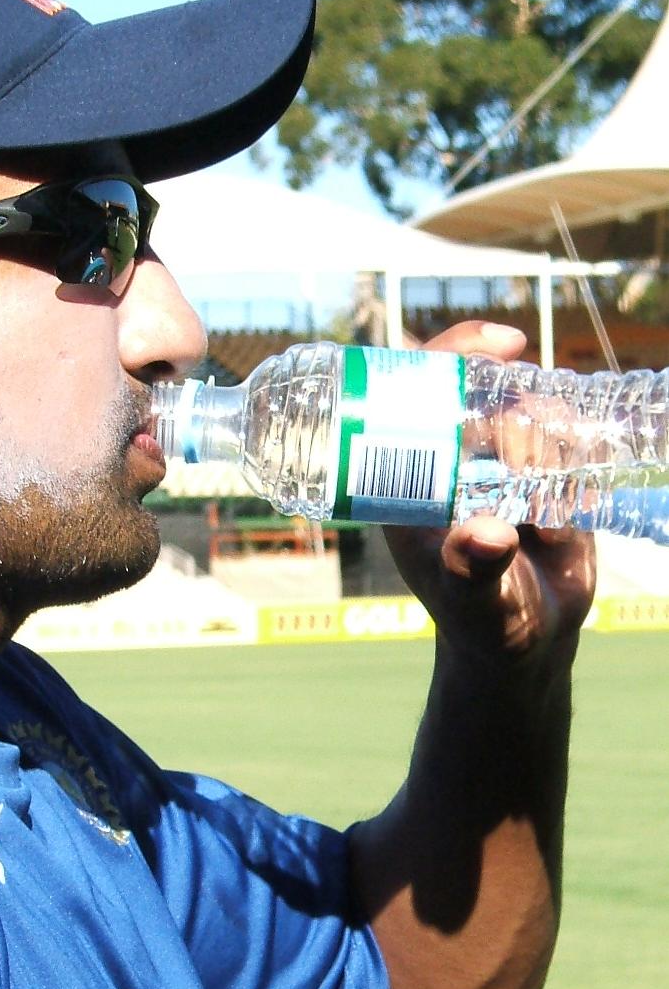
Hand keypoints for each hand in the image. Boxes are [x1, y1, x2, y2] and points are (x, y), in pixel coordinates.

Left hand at [384, 322, 596, 667]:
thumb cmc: (483, 622)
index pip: (418, 391)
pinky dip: (578, 471)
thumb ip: (472, 571)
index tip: (500, 346)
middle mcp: (453, 458)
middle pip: (485, 389)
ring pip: (534, 413)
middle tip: (530, 472)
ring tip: (543, 522)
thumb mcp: (474, 602)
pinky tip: (563, 525)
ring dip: (551, 451)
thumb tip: (484, 535)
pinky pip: (571, 442)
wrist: (527, 642)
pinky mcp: (546, 473)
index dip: (452, 354)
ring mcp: (501, 462)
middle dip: (518, 418)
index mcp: (410, 476)